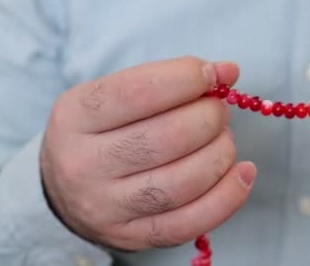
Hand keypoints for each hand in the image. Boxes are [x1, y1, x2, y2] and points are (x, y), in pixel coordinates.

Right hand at [41, 57, 255, 250]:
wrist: (66, 190)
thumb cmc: (105, 131)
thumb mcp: (117, 95)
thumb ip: (169, 80)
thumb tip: (227, 72)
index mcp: (75, 116)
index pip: (140, 91)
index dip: (188, 78)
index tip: (215, 74)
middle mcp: (84, 165)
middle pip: (169, 137)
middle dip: (211, 117)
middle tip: (219, 110)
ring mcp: (107, 207)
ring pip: (185, 181)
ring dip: (221, 153)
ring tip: (222, 139)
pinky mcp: (133, 237)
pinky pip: (192, 221)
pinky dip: (229, 195)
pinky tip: (243, 172)